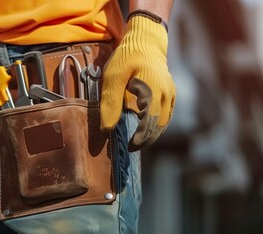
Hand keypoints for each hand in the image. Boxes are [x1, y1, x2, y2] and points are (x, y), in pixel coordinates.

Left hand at [100, 15, 175, 150]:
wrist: (145, 41)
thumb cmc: (127, 58)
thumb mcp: (113, 78)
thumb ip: (110, 103)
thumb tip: (107, 128)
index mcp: (153, 89)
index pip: (150, 121)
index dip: (141, 136)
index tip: (131, 146)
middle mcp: (166, 93)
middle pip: (159, 125)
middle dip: (146, 139)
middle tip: (131, 147)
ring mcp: (171, 94)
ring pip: (164, 122)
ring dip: (152, 134)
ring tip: (136, 142)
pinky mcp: (170, 94)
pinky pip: (165, 115)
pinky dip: (156, 125)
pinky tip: (144, 129)